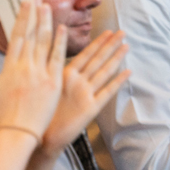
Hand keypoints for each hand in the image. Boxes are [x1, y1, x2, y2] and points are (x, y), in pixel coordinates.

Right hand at [0, 0, 64, 138]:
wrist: (16, 135)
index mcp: (9, 68)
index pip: (17, 36)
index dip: (22, 17)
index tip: (26, 3)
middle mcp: (25, 67)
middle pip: (31, 35)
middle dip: (35, 14)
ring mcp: (41, 74)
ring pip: (45, 43)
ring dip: (47, 22)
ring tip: (48, 6)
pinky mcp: (54, 83)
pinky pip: (58, 58)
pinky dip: (61, 43)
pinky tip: (63, 28)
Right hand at [41, 30, 130, 152]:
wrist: (41, 137)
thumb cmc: (41, 112)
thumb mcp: (48, 88)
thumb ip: (58, 75)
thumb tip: (68, 65)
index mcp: (65, 75)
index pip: (86, 54)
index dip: (98, 43)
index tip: (108, 32)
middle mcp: (77, 81)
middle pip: (98, 59)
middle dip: (111, 44)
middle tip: (122, 32)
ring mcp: (85, 94)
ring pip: (105, 72)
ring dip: (117, 58)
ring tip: (127, 45)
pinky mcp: (92, 108)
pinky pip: (108, 92)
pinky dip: (119, 81)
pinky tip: (128, 72)